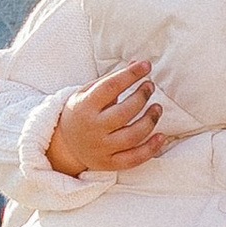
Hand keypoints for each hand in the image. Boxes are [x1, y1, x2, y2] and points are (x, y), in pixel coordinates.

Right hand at [48, 60, 167, 177]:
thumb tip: (136, 63)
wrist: (64, 145)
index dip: (131, 75)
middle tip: (150, 86)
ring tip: (157, 108)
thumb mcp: (88, 93)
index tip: (146, 66)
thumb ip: (111, 80)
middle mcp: (92, 128)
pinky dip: (151, 148)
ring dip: (150, 120)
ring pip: (132, 136)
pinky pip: (134, 159)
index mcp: (85, 107)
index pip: (111, 87)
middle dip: (142, 96)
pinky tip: (161, 136)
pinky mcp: (108, 163)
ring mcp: (101, 148)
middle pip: (124, 112)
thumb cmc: (81, 113)